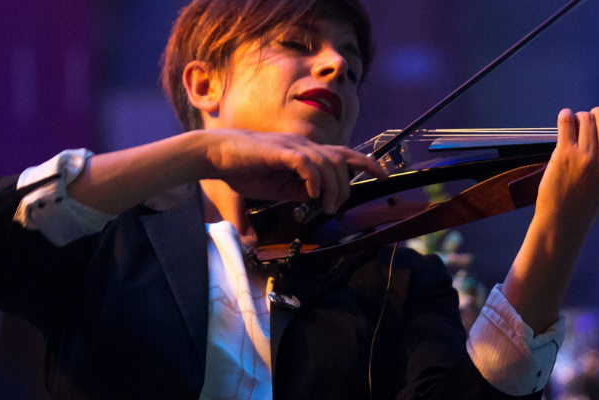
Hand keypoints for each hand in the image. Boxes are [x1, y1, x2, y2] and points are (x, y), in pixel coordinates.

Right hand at [201, 129, 387, 212]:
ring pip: (328, 162)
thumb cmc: (241, 169)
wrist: (215, 154)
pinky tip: (311, 193)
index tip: (383, 176)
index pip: (343, 154)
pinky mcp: (280, 151)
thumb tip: (315, 202)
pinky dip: (314, 179)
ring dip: (332, 187)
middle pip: (341, 159)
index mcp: (304, 152)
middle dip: (348, 184)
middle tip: (337, 207)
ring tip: (326, 206)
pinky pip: (307, 163)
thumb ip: (296, 193)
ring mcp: (292, 146)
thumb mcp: (276, 188)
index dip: (366, 163)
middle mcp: (303, 145)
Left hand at [534, 105, 598, 226]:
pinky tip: (566, 120)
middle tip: (593, 122)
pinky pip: (567, 120)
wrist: (565, 218)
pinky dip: (566, 116)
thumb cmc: (594, 200)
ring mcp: (586, 156)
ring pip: (585, 117)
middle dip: (598, 114)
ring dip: (580, 118)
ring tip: (576, 128)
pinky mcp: (565, 154)